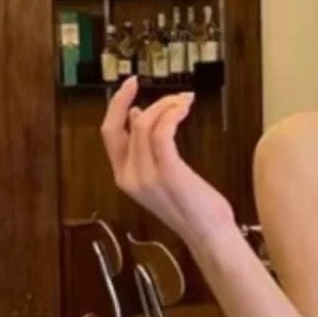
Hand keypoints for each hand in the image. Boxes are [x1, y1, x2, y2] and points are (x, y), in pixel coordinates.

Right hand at [101, 77, 236, 247]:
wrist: (208, 234)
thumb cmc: (191, 206)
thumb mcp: (161, 175)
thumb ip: (145, 150)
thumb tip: (138, 116)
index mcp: (124, 177)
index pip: (109, 134)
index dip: (115, 107)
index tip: (128, 87)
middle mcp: (130, 177)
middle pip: (120, 126)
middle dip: (127, 99)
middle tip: (141, 82)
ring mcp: (147, 176)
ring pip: (144, 125)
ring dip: (164, 105)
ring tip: (182, 101)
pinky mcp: (168, 173)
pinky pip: (162, 132)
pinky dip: (171, 114)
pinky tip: (183, 109)